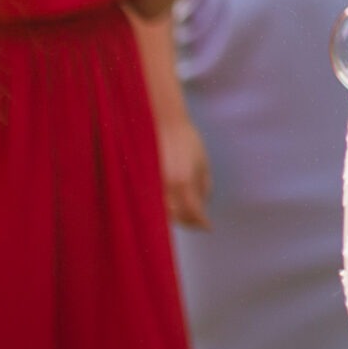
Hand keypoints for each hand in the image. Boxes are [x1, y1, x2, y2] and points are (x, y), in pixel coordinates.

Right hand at [155, 104, 210, 229]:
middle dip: (188, 222)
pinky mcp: (139, 181)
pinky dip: (160, 209)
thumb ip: (204, 183)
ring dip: (174, 217)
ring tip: (183, 216)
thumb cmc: (185, 139)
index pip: (193, 213)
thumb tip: (205, 201)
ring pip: (162, 213)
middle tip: (196, 223)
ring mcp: (152, 184)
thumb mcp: (201, 159)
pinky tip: (168, 206)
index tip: (208, 227)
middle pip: (177, 217)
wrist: (161, 121)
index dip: (201, 223)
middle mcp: (166, 186)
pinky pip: (150, 203)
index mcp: (184, 182)